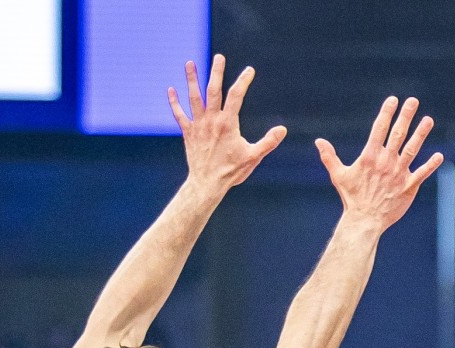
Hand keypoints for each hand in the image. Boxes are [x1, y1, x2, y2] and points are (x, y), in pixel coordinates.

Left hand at [168, 54, 286, 192]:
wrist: (207, 183)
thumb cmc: (232, 171)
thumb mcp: (254, 157)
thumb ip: (268, 142)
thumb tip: (282, 129)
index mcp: (228, 124)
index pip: (236, 96)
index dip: (243, 81)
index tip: (249, 70)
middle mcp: (211, 120)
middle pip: (213, 90)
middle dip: (216, 72)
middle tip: (219, 57)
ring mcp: (198, 125)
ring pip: (193, 97)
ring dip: (191, 79)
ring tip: (189, 63)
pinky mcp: (188, 133)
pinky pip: (179, 114)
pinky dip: (174, 102)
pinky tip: (171, 90)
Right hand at [316, 97, 443, 229]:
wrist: (365, 220)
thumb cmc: (352, 197)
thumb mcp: (338, 175)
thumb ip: (330, 156)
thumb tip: (318, 141)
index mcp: (370, 156)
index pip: (379, 129)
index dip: (387, 113)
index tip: (393, 100)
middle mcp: (386, 162)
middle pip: (398, 134)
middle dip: (405, 116)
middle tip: (413, 101)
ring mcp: (398, 174)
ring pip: (412, 149)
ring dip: (421, 134)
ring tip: (428, 119)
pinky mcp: (408, 187)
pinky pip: (422, 173)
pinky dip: (431, 165)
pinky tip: (439, 155)